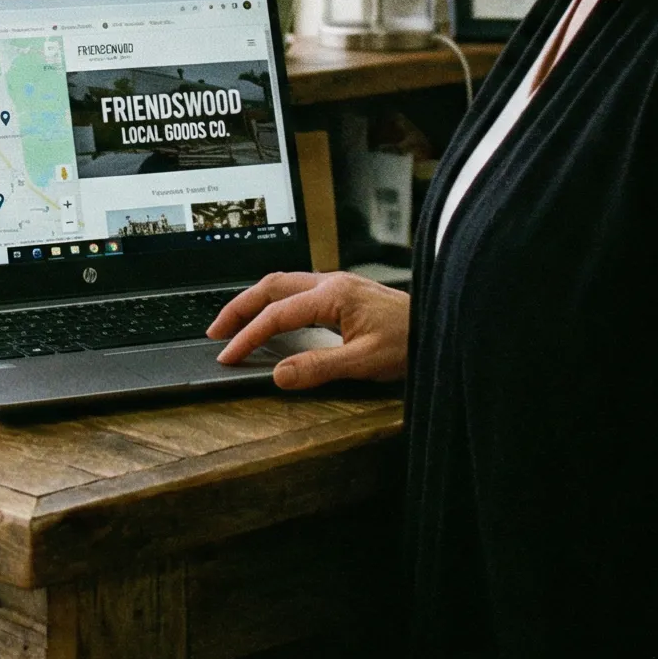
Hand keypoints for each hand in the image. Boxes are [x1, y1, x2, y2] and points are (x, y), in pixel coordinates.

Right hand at [207, 271, 409, 389]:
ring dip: (255, 302)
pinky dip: (274, 303)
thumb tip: (278, 374)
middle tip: (215, 332)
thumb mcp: (365, 362)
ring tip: (234, 324)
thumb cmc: (411, 340)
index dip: (248, 335)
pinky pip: (297, 291)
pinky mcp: (343, 293)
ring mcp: (338, 285)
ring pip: (283, 284)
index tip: (228, 355)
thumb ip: (320, 368)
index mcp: (333, 295)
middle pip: (271, 285)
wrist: (442, 324)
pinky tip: (272, 319)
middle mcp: (332, 283)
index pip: (277, 313)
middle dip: (239, 307)